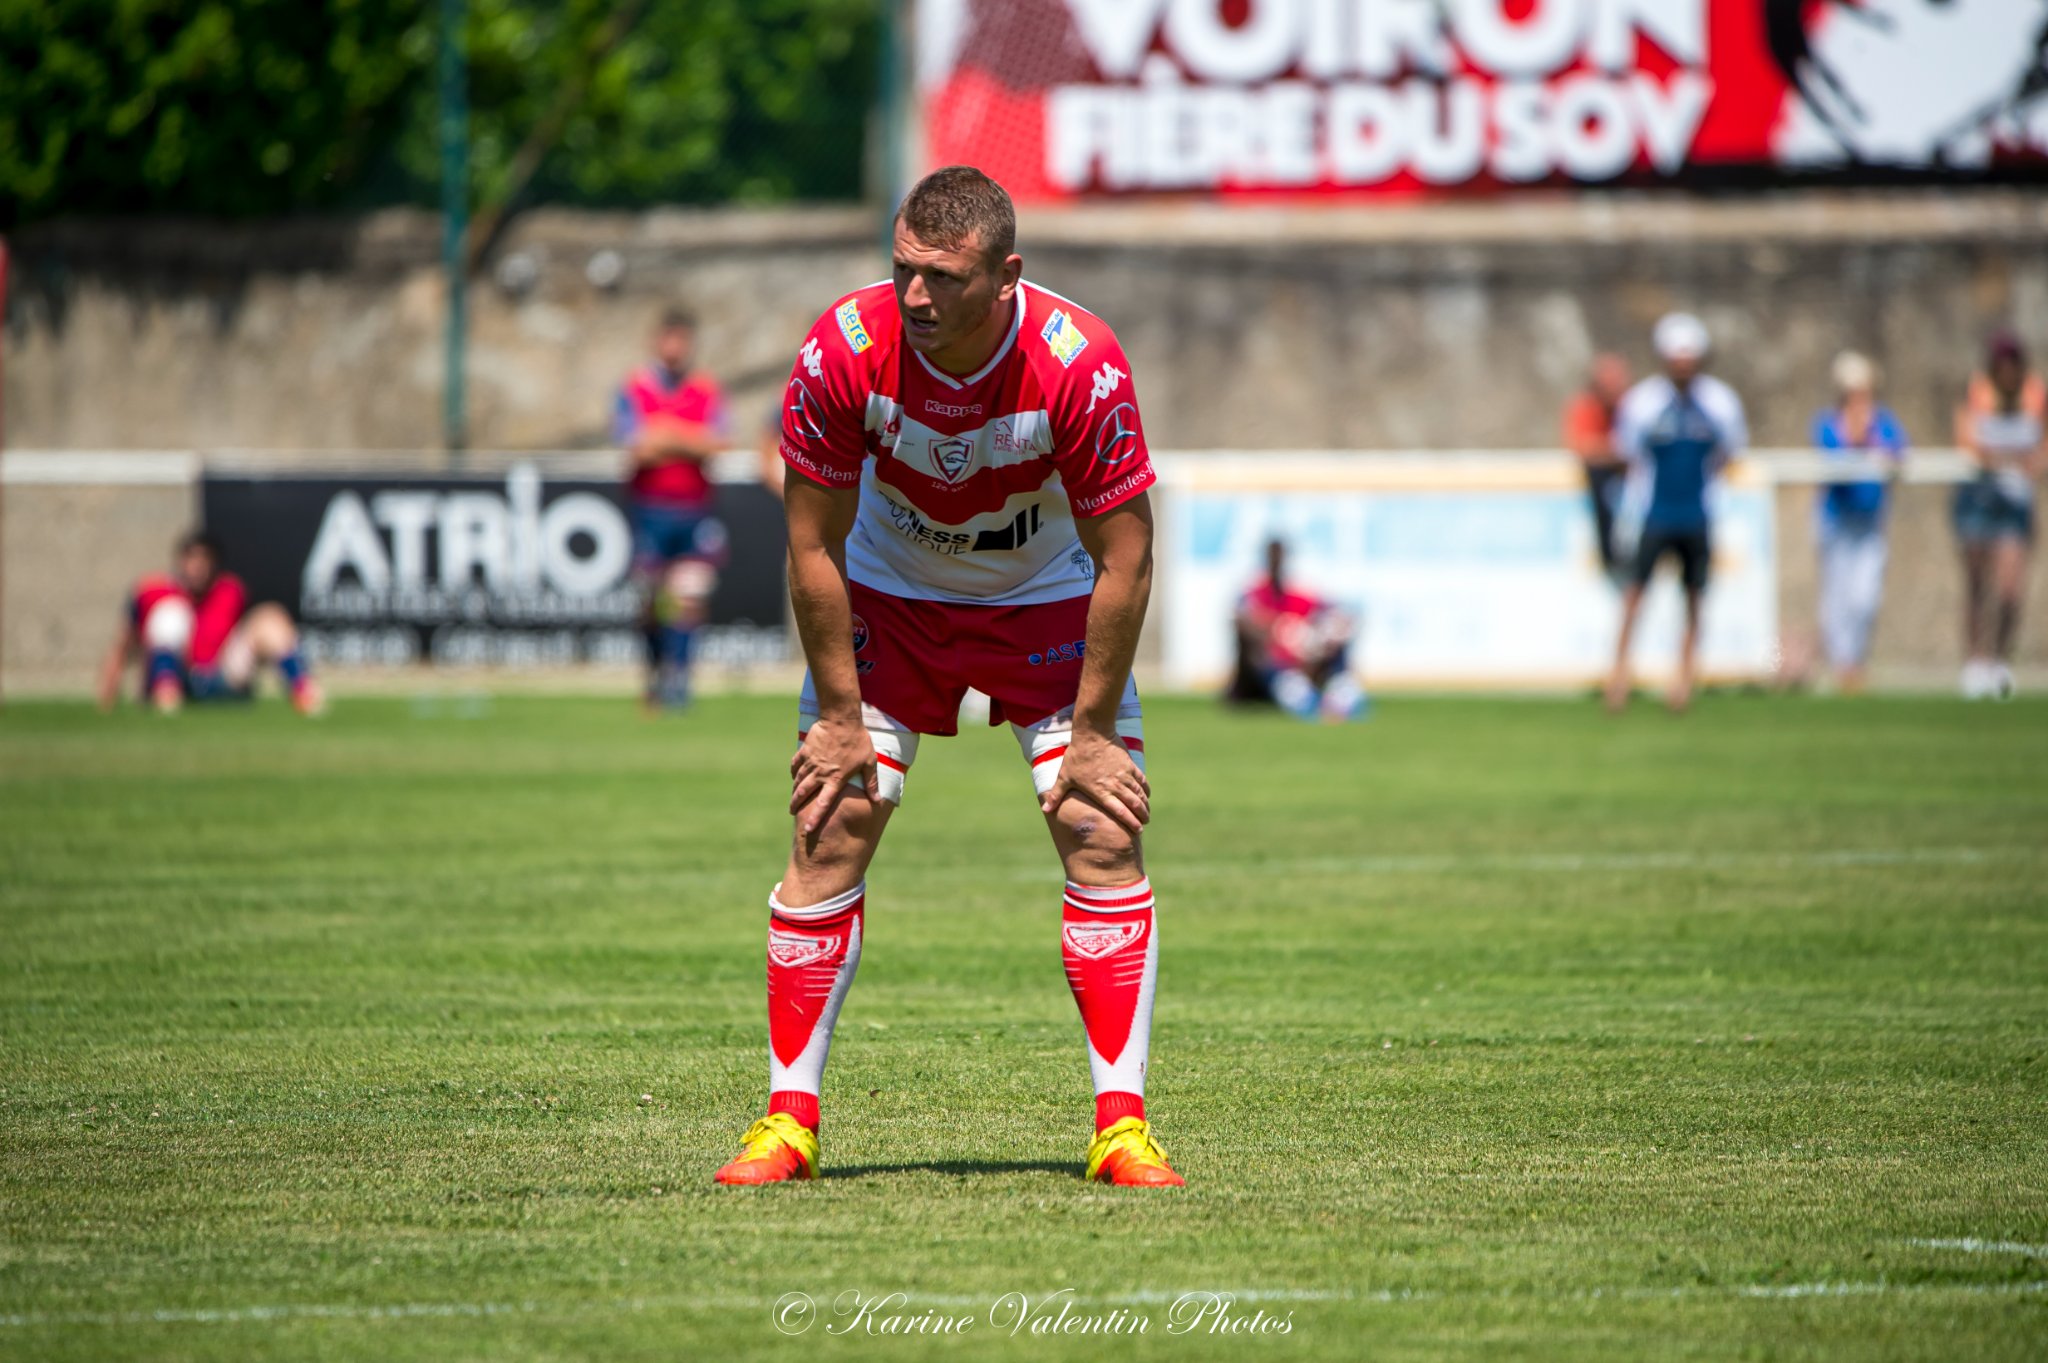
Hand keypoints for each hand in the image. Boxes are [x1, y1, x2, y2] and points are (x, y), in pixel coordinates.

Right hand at [790, 714, 877, 834]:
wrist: (841, 718)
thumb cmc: (858, 740)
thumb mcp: (869, 761)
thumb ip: (871, 782)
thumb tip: (878, 799)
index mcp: (835, 779)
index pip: (823, 803)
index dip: (815, 818)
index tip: (808, 830)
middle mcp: (820, 773)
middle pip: (803, 793)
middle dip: (796, 805)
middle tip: (792, 812)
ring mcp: (811, 762)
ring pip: (798, 780)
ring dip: (794, 791)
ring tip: (793, 798)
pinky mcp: (805, 750)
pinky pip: (795, 764)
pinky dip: (794, 772)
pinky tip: (794, 775)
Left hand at [1039, 725, 1149, 833]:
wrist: (1092, 732)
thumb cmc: (1076, 755)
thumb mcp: (1064, 776)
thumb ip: (1056, 795)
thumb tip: (1045, 810)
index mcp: (1100, 791)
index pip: (1120, 811)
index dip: (1130, 822)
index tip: (1138, 830)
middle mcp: (1115, 785)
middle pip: (1134, 804)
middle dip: (1142, 816)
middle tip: (1144, 824)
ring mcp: (1124, 775)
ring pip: (1139, 793)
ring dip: (1145, 805)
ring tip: (1147, 813)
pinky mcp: (1129, 765)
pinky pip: (1141, 780)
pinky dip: (1145, 789)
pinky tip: (1147, 795)